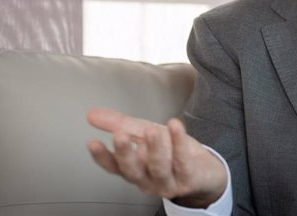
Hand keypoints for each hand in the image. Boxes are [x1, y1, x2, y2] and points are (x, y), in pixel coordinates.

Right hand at [87, 108, 226, 207]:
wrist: (205, 171)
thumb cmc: (171, 152)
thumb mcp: (144, 134)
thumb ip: (119, 124)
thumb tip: (92, 114)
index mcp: (135, 169)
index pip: (114, 166)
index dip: (102, 156)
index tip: (92, 142)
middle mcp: (148, 180)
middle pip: (133, 170)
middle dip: (125, 154)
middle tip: (119, 135)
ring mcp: (169, 182)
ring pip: (159, 168)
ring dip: (154, 149)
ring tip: (151, 131)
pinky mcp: (190, 179)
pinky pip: (183, 161)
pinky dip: (179, 142)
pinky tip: (175, 125)